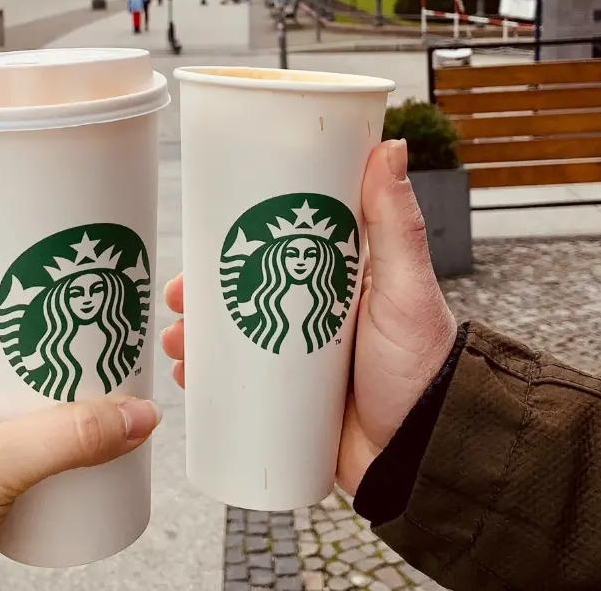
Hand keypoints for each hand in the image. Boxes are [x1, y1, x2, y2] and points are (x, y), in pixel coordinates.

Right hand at [161, 139, 455, 495]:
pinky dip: (207, 380)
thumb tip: (388, 146)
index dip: (238, 238)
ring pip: (232, 337)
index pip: (278, 245)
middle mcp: (314, 312)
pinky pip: (237, 387)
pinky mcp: (288, 402)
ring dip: (196, 334)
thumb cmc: (423, 364)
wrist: (424, 455)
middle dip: (203, 291)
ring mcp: (297, 358)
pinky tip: (188, 378)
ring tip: (176, 341)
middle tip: (178, 296)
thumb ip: (396, 222)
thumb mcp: (405, 286)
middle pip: (245, 290)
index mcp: (338, 277)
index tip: (205, 232)